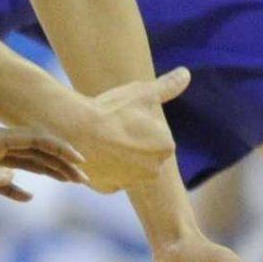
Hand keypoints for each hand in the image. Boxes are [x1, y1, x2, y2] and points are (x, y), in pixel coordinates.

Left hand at [0, 124, 82, 199]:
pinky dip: (15, 188)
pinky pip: (0, 179)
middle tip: (86, 179)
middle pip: (35, 150)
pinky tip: (27, 198)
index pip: (35, 138)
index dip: (59, 148)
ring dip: (46, 172)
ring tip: (70, 182)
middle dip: (61, 162)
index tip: (80, 162)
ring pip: (22, 162)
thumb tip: (16, 180)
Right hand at [48, 69, 184, 193]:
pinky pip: (108, 175)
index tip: (124, 116)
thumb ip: (168, 85)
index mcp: (166, 147)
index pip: (156, 133)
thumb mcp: (143, 92)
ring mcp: (130, 181)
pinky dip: (103, 166)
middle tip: (112, 126)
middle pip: (143, 152)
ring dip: (117, 155)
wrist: (76, 131)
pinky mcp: (108, 188)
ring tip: (100, 138)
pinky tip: (92, 152)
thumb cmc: (113, 110)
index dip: (138, 122)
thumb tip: (186, 73)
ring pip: (126, 165)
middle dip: (131, 142)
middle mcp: (153, 170)